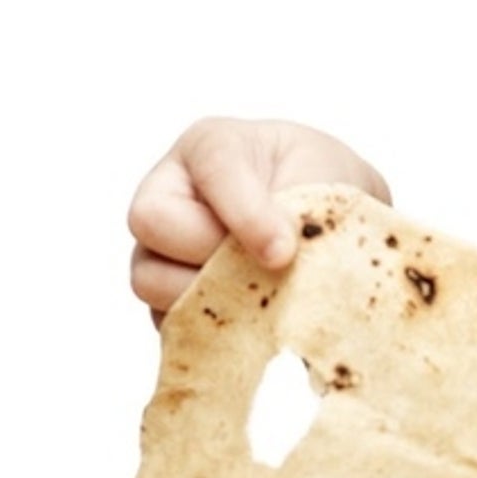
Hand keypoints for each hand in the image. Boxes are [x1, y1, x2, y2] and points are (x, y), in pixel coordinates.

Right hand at [128, 117, 389, 323]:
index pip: (214, 167)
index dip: (247, 214)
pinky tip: (250, 322)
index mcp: (211, 147)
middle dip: (213, 255)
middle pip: (152, 222)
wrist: (327, 223)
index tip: (285, 253)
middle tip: (268, 272)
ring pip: (149, 280)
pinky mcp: (166, 298)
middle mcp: (170, 192)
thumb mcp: (324, 180)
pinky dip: (209, 330)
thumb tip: (274, 265)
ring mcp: (158, 248)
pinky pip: (168, 323)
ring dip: (209, 298)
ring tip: (260, 298)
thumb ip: (297, 210)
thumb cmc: (321, 188)